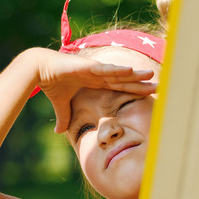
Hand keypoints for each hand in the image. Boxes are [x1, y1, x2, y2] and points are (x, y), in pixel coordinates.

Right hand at [32, 49, 156, 132]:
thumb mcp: (61, 105)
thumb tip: (59, 132)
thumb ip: (64, 117)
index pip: (119, 87)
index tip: (149, 93)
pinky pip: (106, 69)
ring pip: (119, 73)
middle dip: (141, 82)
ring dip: (135, 74)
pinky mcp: (88, 66)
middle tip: (159, 85)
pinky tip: (130, 71)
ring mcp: (94, 69)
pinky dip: (118, 70)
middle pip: (124, 80)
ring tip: (151, 75)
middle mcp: (98, 74)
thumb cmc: (51, 83)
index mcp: (95, 81)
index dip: (134, 90)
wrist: (39, 70)